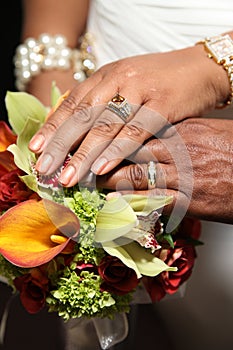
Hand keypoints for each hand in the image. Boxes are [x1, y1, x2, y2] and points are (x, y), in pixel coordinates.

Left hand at [28, 45, 229, 185]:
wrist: (199, 68)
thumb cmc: (159, 80)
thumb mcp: (125, 83)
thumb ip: (101, 100)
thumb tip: (73, 127)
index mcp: (106, 75)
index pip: (73, 102)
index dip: (53, 127)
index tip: (37, 149)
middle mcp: (119, 80)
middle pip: (83, 115)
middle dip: (61, 144)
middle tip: (45, 169)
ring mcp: (141, 91)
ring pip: (106, 125)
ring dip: (85, 154)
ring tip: (69, 177)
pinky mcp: (163, 104)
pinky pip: (137, 130)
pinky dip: (118, 150)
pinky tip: (102, 167)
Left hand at [97, 118, 232, 223]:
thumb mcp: (206, 132)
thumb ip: (178, 132)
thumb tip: (153, 136)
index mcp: (182, 129)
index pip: (138, 130)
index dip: (112, 137)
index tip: (93, 141)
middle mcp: (178, 149)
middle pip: (130, 151)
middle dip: (103, 158)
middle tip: (81, 163)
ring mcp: (183, 175)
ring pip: (135, 176)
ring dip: (109, 181)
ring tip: (89, 184)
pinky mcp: (190, 200)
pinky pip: (152, 201)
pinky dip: (129, 203)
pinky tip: (112, 204)